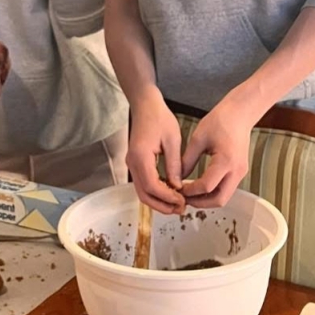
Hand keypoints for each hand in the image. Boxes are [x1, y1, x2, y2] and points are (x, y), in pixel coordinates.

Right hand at [127, 90, 186, 213]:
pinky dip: (155, 192)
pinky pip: (143, 183)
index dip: (168, 197)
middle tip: (180, 209)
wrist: (145, 105)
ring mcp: (132, 164)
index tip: (182, 201)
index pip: (152, 186)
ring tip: (177, 204)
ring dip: (159, 201)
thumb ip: (174, 165)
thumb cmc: (159, 117)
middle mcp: (132, 163)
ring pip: (142, 192)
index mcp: (141, 157)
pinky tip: (170, 192)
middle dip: (162, 205)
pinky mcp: (135, 163)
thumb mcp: (172, 140)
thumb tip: (178, 187)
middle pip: (144, 194)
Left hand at [180, 99, 252, 207]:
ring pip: (224, 197)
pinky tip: (199, 187)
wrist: (240, 113)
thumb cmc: (221, 120)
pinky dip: (213, 192)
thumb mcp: (198, 138)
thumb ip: (187, 161)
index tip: (178, 189)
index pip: (206, 186)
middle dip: (200, 202)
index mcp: (226, 161)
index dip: (190, 191)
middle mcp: (236, 170)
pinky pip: (227, 189)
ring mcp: (240, 172)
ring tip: (190, 194)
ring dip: (207, 200)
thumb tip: (177, 178)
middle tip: (184, 198)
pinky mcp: (239, 171)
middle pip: (219, 200)